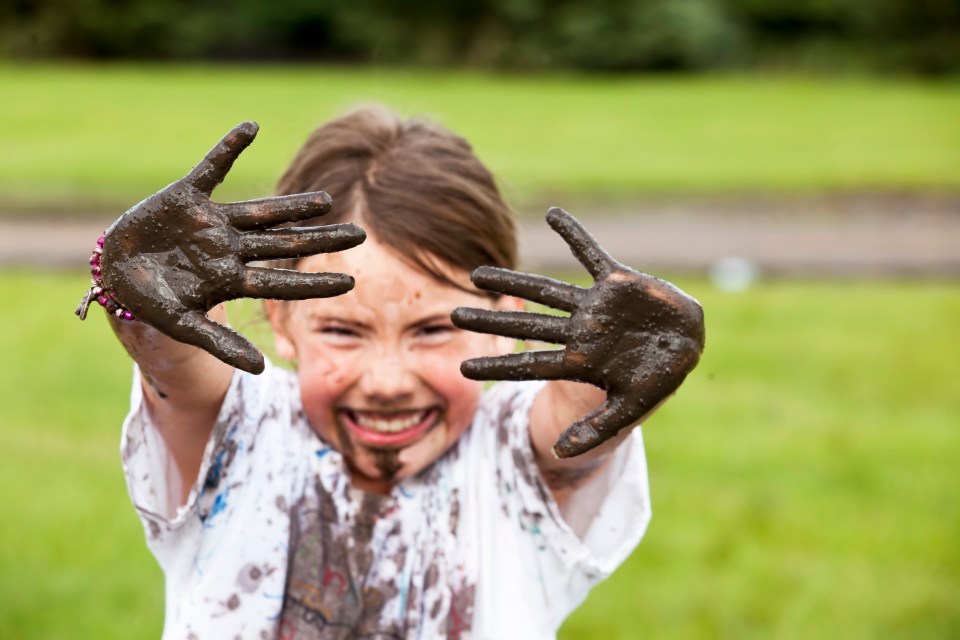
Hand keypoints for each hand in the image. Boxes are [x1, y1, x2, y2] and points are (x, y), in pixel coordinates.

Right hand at [90, 122, 365, 373]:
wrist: (114, 270)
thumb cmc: (152, 301)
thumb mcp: (184, 326)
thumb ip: (220, 344)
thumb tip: (259, 370)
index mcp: (231, 279)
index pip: (282, 282)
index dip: (315, 282)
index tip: (351, 282)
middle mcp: (230, 247)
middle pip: (284, 243)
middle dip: (321, 239)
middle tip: (360, 235)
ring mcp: (212, 221)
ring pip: (262, 210)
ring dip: (293, 205)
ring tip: (327, 201)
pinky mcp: (187, 196)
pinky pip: (212, 167)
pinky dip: (228, 148)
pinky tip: (251, 128)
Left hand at [451, 207, 704, 457]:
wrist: (689, 346)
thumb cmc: (657, 380)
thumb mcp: (627, 410)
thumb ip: (595, 430)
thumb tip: (558, 452)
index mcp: (578, 362)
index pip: (528, 365)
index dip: (497, 366)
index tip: (463, 367)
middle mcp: (579, 331)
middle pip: (525, 325)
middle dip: (490, 321)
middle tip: (453, 315)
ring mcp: (594, 305)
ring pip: (545, 291)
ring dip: (512, 282)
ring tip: (476, 274)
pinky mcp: (616, 281)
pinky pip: (591, 252)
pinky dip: (574, 234)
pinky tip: (552, 215)